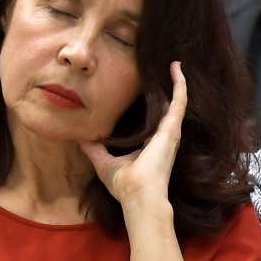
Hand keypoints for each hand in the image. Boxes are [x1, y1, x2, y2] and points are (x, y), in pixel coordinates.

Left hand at [80, 61, 187, 210]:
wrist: (138, 196)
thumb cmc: (124, 184)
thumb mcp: (103, 162)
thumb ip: (93, 148)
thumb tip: (80, 136)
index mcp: (150, 144)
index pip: (152, 121)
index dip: (151, 106)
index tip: (145, 90)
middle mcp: (163, 136)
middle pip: (166, 108)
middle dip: (165, 90)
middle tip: (163, 70)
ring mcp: (170, 132)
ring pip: (176, 101)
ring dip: (177, 83)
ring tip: (175, 64)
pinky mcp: (172, 129)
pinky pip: (179, 101)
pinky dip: (180, 84)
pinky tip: (178, 68)